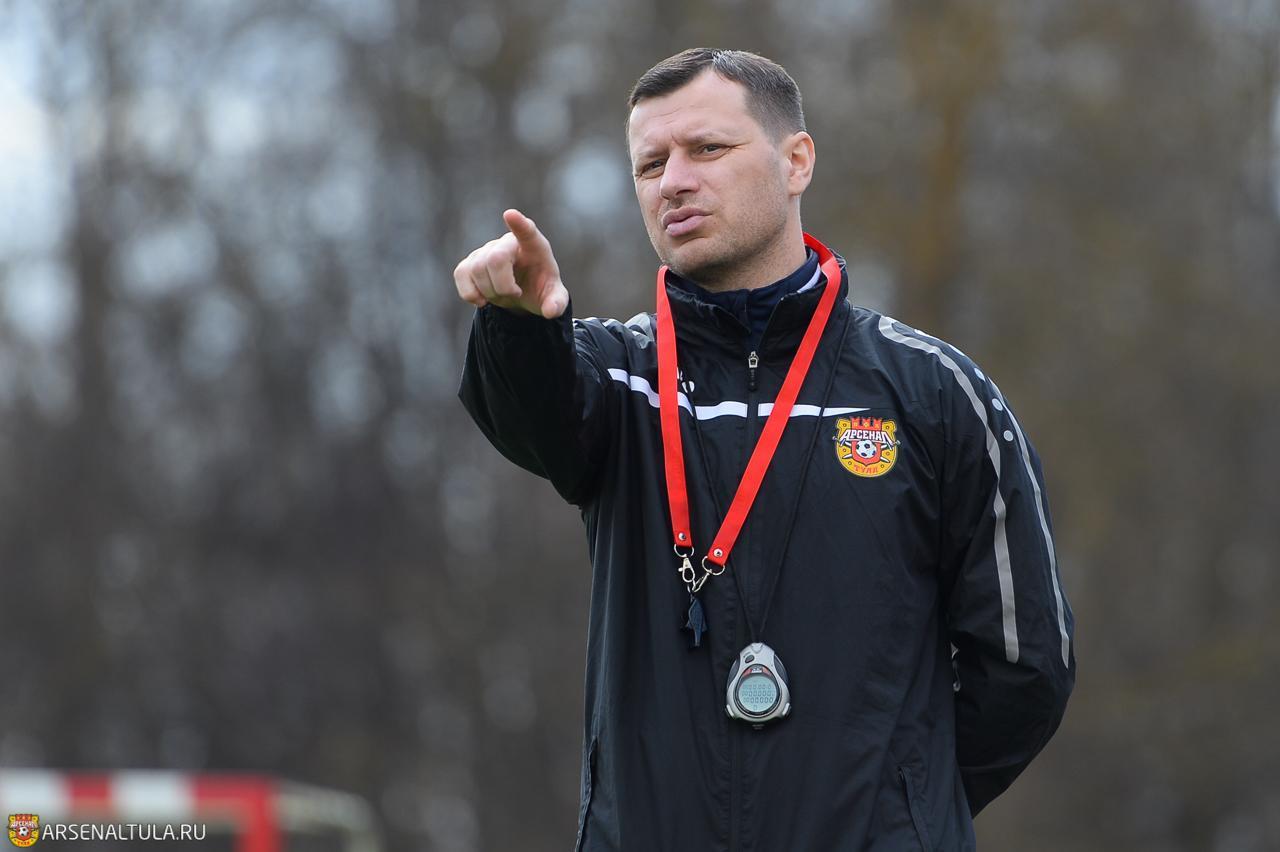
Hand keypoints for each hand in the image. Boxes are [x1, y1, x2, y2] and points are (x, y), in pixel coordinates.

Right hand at [452, 209, 569, 318]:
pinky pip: (461, 274)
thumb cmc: (540, 288)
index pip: (527, 231)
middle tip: (515, 293)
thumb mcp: (554, 297)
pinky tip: (483, 299)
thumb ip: (557, 303)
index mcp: (535, 246)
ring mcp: (486, 250)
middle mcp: (508, 242)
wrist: (521, 292)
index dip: (518, 224)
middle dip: (502, 286)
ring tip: (503, 295)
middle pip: (495, 259)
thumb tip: (551, 311)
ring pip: (477, 269)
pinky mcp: (469, 262)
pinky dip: (470, 293)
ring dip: (490, 292)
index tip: (510, 214)